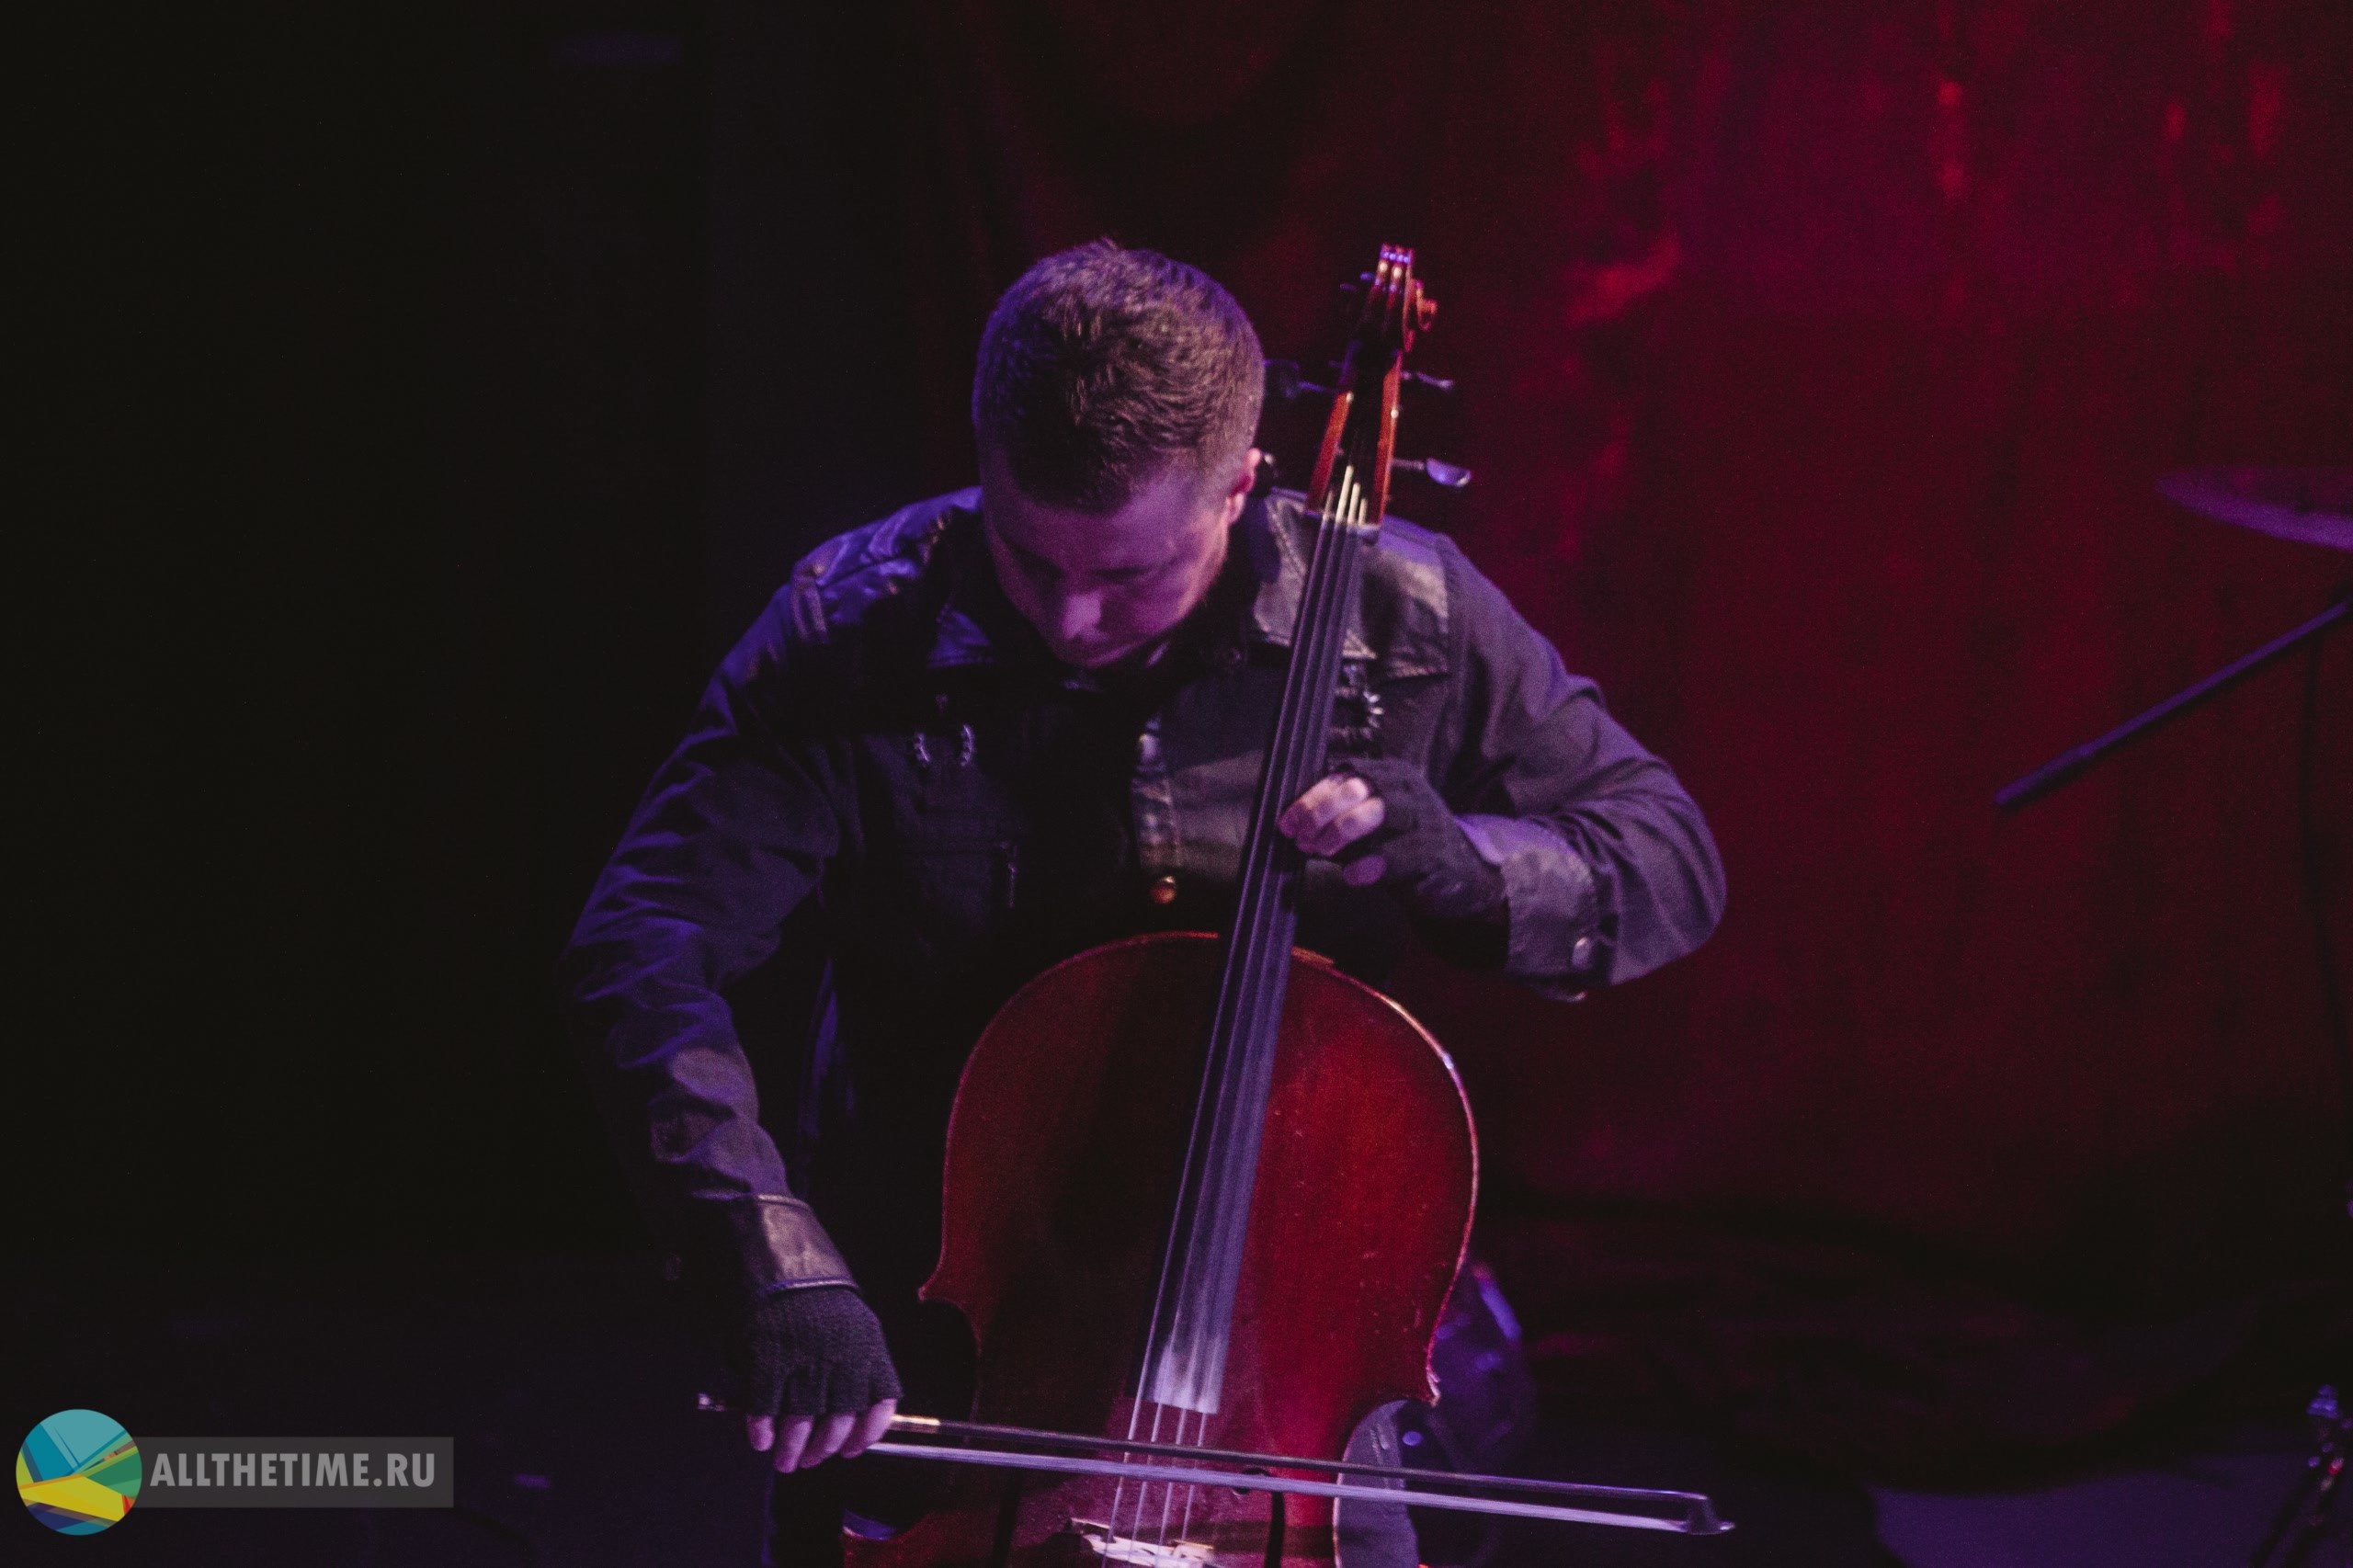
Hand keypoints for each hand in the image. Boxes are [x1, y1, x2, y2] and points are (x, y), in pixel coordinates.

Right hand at [729, 1285, 902, 1471]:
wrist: (780, 1255)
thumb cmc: (815, 1292)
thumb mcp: (849, 1322)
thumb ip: (850, 1364)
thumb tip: (837, 1414)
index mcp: (868, 1346)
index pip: (879, 1405)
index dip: (865, 1435)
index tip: (850, 1450)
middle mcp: (842, 1357)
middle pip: (837, 1423)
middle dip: (820, 1450)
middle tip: (806, 1460)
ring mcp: (806, 1359)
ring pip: (801, 1423)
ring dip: (790, 1448)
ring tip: (783, 1460)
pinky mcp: (770, 1357)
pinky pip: (766, 1408)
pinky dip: (762, 1429)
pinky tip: (760, 1438)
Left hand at [1277, 758, 1505, 922]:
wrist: (1462, 873)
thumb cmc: (1404, 845)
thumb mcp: (1370, 826)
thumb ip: (1337, 821)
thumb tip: (1294, 827)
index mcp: (1391, 774)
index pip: (1344, 775)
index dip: (1312, 798)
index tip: (1288, 822)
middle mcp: (1409, 789)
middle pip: (1359, 786)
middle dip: (1322, 812)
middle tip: (1300, 838)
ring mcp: (1425, 818)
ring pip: (1379, 811)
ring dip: (1342, 830)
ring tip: (1321, 851)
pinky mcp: (1436, 852)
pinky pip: (1399, 854)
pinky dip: (1370, 865)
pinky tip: (1351, 876)